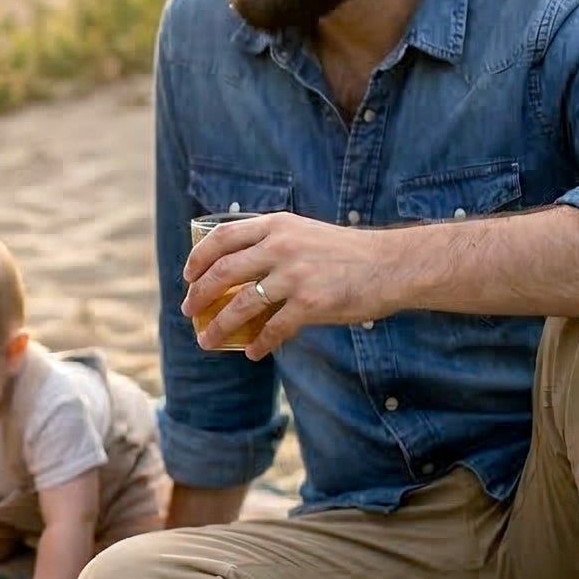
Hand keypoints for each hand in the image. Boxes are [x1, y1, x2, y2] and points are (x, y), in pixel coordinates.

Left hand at [183, 212, 398, 361]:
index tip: (188, 277)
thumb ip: (270, 244)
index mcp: (276, 226)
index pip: (221, 238)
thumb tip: (231, 271)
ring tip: (206, 340)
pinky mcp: (311, 304)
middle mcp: (281, 247)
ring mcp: (295, 276)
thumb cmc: (345, 252)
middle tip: (188, 311)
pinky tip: (253, 352)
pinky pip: (273, 329)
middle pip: (222, 273)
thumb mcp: (303, 233)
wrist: (391, 264)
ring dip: (218, 326)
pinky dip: (259, 343)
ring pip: (240, 305)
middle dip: (198, 295)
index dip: (198, 259)